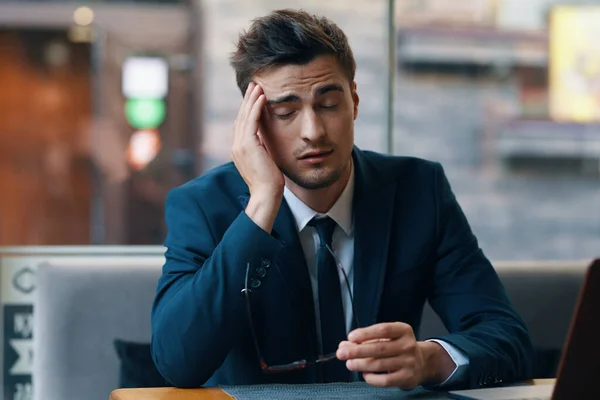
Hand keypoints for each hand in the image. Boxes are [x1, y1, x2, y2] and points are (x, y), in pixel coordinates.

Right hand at [231, 82, 284, 232]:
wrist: (266, 194)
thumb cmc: (269, 181)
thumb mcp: (265, 160)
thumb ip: (263, 148)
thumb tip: (268, 139)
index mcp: (240, 149)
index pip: (242, 124)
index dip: (247, 109)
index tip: (255, 96)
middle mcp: (236, 146)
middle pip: (241, 117)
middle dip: (247, 100)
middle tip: (254, 84)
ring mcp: (240, 145)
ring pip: (244, 116)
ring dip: (251, 99)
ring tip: (258, 86)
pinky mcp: (247, 145)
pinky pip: (251, 121)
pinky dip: (255, 107)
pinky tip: (262, 97)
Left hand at [336, 322, 454, 389]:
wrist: (421, 363)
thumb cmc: (398, 348)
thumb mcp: (386, 338)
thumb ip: (365, 340)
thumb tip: (344, 345)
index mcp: (403, 330)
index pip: (382, 330)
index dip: (365, 333)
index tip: (351, 337)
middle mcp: (408, 345)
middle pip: (379, 348)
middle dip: (357, 351)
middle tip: (342, 353)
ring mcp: (409, 362)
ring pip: (379, 364)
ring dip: (360, 364)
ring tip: (349, 364)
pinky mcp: (407, 378)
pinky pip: (385, 380)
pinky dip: (371, 378)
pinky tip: (364, 374)